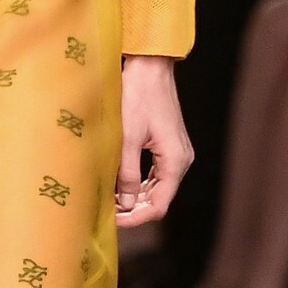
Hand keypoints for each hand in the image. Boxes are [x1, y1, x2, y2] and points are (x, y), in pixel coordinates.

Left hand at [116, 54, 192, 227]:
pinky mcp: (169, 145)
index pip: (159, 206)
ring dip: (136, 197)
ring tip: (110, 200)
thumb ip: (127, 174)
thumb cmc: (137, 96)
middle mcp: (182, 160)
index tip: (112, 221)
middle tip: (106, 212)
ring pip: (158, 188)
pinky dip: (140, 183)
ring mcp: (177, 152)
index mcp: (175, 161)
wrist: (150, 67)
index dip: (135, 218)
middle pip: (160, 199)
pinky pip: (156, 173)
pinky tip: (120, 184)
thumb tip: (126, 204)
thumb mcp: (127, 138)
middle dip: (134, 209)